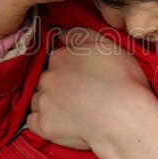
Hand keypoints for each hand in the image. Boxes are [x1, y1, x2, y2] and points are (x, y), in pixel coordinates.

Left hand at [27, 29, 154, 151]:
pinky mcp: (44, 125)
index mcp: (60, 56)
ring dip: (50, 104)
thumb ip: (82, 34)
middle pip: (47, 80)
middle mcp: (47, 77)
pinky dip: (44, 122)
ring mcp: (44, 102)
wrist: (124, 117)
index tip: (84, 79)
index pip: (57, 60)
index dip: (70, 70)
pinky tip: (61, 124)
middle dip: (59, 86)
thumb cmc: (123, 80)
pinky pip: (33, 122)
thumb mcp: (108, 46)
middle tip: (81, 97)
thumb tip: (61, 33)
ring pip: (39, 100)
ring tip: (73, 112)